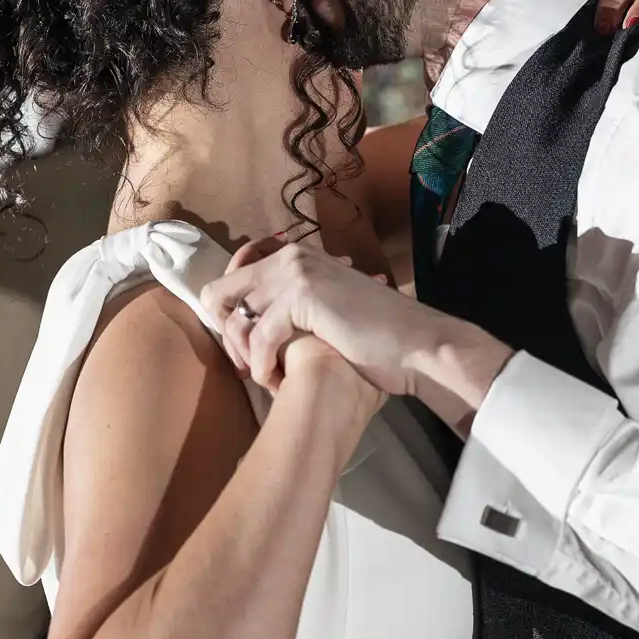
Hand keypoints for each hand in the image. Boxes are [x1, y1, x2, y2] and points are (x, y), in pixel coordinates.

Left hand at [200, 238, 512, 430]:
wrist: (417, 344)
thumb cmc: (378, 337)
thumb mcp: (329, 312)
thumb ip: (296, 307)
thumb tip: (259, 323)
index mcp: (297, 256)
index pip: (234, 274)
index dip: (229, 314)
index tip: (244, 347)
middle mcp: (291, 257)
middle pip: (221, 294)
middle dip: (228, 336)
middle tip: (247, 367)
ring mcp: (296, 273)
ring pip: (236, 319)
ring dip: (244, 356)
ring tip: (264, 378)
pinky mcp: (303, 297)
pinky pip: (259, 337)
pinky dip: (262, 366)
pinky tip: (277, 382)